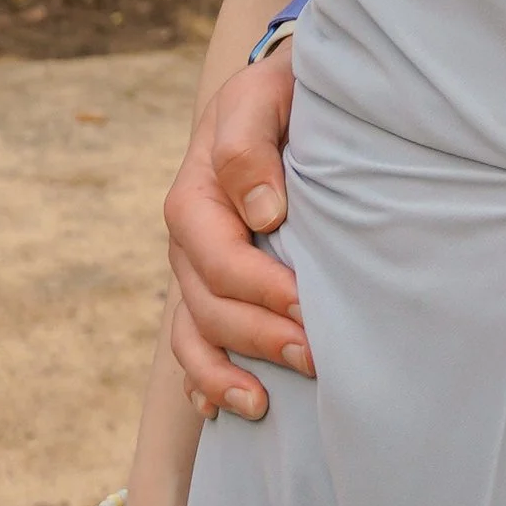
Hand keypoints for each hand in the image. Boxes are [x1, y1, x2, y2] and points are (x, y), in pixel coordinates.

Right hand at [164, 48, 307, 419]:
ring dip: (224, 374)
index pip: (216, 255)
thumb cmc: (282, 93)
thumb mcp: (264, 96)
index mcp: (196, 193)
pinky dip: (203, 380)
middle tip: (315, 358)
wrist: (286, 95)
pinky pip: (195, 344)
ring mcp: (198, 270)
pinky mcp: (214, 288)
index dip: (257, 286)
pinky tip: (224, 412)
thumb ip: (251, 144)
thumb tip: (264, 211)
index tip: (305, 303)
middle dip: (258, 338)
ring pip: (195, 334)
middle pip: (208, 305)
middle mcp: (190, 240)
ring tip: (262, 405)